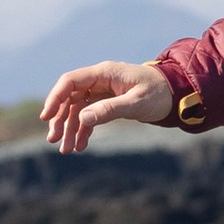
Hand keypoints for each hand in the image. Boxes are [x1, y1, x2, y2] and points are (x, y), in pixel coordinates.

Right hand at [41, 59, 175, 153]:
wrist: (178, 93)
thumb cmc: (160, 94)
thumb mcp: (136, 103)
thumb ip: (110, 109)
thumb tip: (82, 118)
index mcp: (104, 73)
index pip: (71, 82)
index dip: (55, 98)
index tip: (46, 117)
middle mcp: (100, 80)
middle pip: (70, 97)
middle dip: (60, 119)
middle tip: (54, 140)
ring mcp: (102, 91)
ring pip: (77, 109)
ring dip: (70, 128)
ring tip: (66, 150)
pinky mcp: (107, 102)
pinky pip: (89, 115)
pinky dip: (83, 130)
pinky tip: (80, 147)